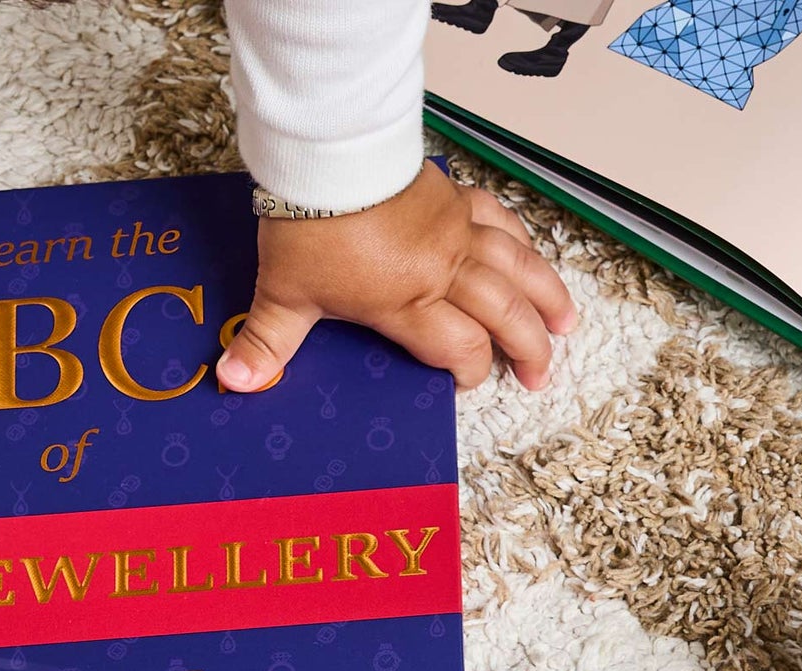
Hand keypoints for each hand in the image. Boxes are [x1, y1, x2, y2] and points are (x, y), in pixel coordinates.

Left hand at [218, 162, 576, 394]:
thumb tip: (234, 380)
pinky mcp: (455, 200)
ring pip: (518, 268)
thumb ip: (267, 343)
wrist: (325, 156)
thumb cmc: (308, 225)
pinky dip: (521, 241)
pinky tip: (530, 253)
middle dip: (530, 348)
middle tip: (542, 374)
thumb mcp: (284, 292)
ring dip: (546, 297)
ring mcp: (455, 233)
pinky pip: (500, 222)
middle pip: (506, 314)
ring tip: (566, 322)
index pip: (460, 348)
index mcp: (408, 302)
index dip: (472, 372)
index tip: (467, 383)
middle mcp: (443, 271)